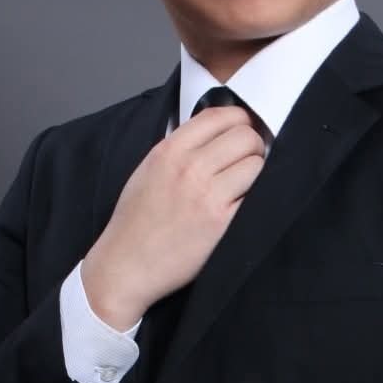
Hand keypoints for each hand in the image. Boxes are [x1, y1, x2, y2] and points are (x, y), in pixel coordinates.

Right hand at [81, 105, 265, 328]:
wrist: (125, 266)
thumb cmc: (135, 223)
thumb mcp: (148, 170)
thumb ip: (180, 148)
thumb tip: (220, 134)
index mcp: (168, 151)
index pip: (219, 115)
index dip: (238, 121)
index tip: (241, 132)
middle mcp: (189, 168)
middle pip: (245, 136)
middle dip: (253, 146)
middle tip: (248, 161)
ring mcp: (207, 195)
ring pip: (256, 163)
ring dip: (257, 172)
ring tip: (244, 185)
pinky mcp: (221, 222)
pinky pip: (255, 195)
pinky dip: (254, 198)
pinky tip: (240, 206)